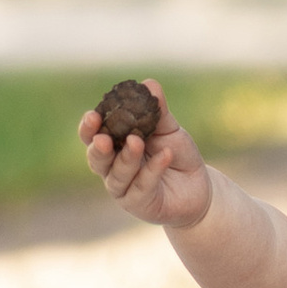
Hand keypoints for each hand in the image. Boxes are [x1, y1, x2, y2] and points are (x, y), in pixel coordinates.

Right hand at [78, 82, 213, 231]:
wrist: (198, 185)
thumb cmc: (175, 154)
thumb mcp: (168, 129)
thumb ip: (158, 110)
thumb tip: (149, 83)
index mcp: (114, 146)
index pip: (92, 136)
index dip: (89, 127)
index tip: (93, 115)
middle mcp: (112, 169)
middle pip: (96, 159)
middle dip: (97, 147)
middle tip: (102, 137)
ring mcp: (124, 189)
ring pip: (117, 175)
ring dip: (126, 158)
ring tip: (137, 141)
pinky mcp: (140, 204)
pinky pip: (142, 187)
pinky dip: (152, 170)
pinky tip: (165, 155)